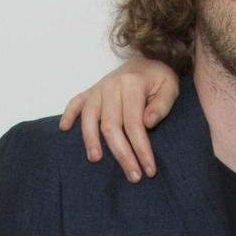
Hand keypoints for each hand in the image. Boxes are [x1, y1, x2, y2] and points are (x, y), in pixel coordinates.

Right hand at [58, 57, 179, 181]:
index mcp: (132, 84)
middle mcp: (112, 85)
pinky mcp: (91, 91)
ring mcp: (99, 88)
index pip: (134, 124)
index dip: (141, 149)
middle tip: (133, 176)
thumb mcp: (171, 87)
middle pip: (111, 126)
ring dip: (91, 140)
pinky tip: (64, 128)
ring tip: (96, 160)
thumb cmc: (159, 77)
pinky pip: (75, 102)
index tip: (149, 169)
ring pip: (89, 117)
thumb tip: (148, 122)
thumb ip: (162, 104)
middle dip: (122, 154)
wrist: (147, 59)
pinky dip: (68, 114)